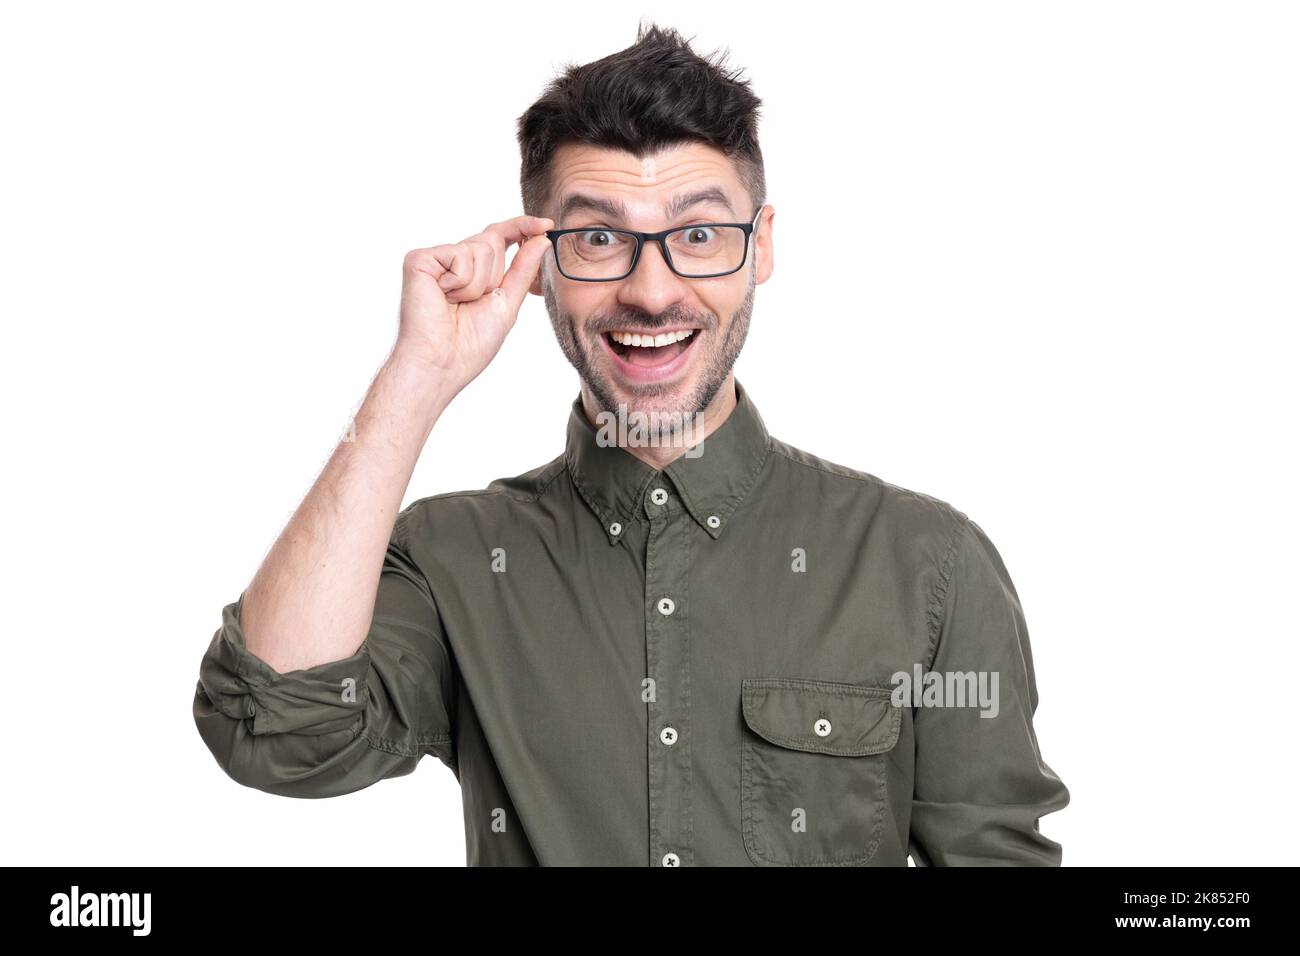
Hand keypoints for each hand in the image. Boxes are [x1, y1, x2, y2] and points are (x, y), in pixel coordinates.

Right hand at [395, 214, 553, 393]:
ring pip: (480, 247)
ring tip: (456, 304)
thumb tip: (541, 237)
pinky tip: (443, 298)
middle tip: (472, 304)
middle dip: (494, 275)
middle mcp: (452, 260)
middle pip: (493, 240)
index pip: (500, 237)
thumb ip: (523, 269)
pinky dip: (461, 282)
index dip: (522, 227)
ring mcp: (435, 258)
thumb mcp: (507, 303)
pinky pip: (460, 255)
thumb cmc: (470, 344)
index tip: (546, 223)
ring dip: (478, 284)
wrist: (442, 363)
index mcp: (472, 271)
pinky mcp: (419, 259)